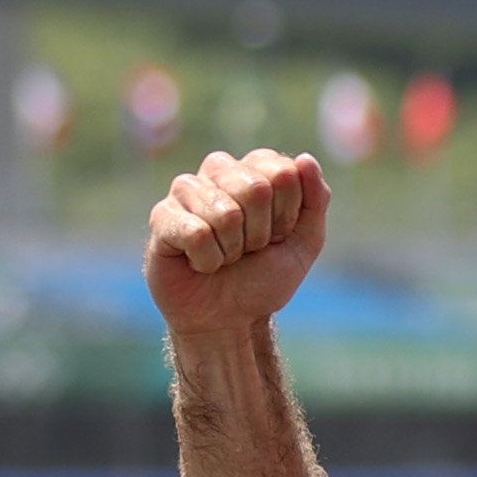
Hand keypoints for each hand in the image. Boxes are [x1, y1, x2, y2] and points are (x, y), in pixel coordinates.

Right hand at [148, 150, 330, 335]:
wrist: (230, 317)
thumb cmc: (264, 276)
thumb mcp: (305, 241)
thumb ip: (315, 199)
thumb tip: (305, 159)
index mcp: (255, 169)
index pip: (283, 172)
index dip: (286, 214)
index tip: (277, 235)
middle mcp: (219, 171)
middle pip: (256, 188)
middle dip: (261, 232)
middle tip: (249, 248)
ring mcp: (186, 190)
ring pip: (226, 213)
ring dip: (233, 249)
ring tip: (224, 256)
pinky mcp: (161, 216)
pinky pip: (196, 233)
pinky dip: (208, 260)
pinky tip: (200, 263)